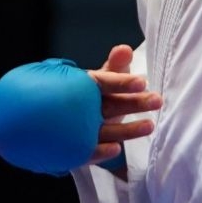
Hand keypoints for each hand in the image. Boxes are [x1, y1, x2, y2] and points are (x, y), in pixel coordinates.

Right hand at [88, 44, 162, 168]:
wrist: (45, 119)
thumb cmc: (84, 95)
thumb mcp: (101, 79)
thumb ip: (116, 66)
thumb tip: (125, 49)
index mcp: (87, 86)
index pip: (105, 81)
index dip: (122, 82)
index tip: (142, 82)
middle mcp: (83, 107)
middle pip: (110, 105)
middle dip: (133, 103)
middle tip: (156, 100)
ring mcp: (79, 129)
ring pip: (104, 130)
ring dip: (126, 130)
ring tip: (150, 126)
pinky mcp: (77, 149)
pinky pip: (87, 153)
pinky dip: (100, 152)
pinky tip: (116, 150)